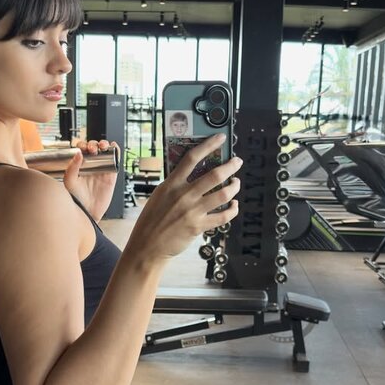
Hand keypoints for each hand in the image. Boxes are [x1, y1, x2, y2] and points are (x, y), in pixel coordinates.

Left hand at [63, 139, 118, 220]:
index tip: (83, 148)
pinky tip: (114, 147)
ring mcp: (102, 168)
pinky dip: (116, 151)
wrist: (88, 210)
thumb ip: (72, 167)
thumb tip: (78, 153)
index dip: (83, 145)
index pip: (81, 149)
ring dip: (104, 144)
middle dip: (93, 144)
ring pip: (105, 151)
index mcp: (79, 165)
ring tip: (103, 146)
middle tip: (92, 149)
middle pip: (93, 147)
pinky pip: (116, 159)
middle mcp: (91, 165)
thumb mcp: (69, 181)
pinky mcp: (111, 174)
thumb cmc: (76, 198)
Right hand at [128, 134, 240, 262]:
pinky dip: (232, 209)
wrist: (147, 246)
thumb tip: (193, 173)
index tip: (220, 138)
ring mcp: (192, 211)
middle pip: (214, 175)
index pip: (192, 158)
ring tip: (236, 183)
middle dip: (231, 166)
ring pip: (223, 195)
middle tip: (237, 162)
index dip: (208, 145)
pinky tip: (234, 205)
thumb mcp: (159, 196)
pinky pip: (223, 216)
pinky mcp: (198, 226)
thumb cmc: (151, 221)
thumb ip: (175, 185)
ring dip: (234, 187)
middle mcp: (184, 195)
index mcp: (171, 184)